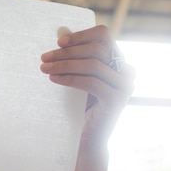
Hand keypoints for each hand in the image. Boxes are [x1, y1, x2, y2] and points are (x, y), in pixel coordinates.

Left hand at [40, 25, 134, 149]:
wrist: (86, 140)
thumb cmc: (79, 107)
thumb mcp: (76, 77)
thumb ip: (74, 55)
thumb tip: (61, 30)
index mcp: (118, 62)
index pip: (103, 35)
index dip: (81, 35)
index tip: (59, 42)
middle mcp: (126, 71)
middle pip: (97, 48)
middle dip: (67, 51)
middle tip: (44, 57)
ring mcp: (124, 86)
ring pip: (93, 64)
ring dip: (65, 64)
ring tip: (44, 68)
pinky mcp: (117, 100)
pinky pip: (91, 82)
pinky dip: (69, 78)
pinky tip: (53, 79)